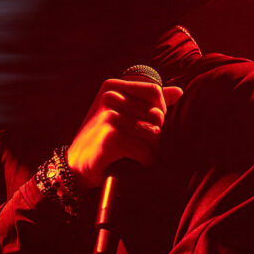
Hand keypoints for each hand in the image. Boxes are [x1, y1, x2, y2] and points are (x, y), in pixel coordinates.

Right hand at [67, 77, 182, 188]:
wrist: (74, 166)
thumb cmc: (101, 139)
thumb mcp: (121, 113)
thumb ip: (148, 101)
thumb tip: (179, 92)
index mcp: (112, 87)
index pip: (155, 92)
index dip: (159, 111)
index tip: (146, 125)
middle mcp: (110, 98)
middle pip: (157, 115)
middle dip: (155, 135)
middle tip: (140, 145)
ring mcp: (109, 118)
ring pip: (154, 134)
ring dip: (151, 149)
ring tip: (137, 154)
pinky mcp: (111, 139)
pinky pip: (145, 151)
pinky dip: (145, 161)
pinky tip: (134, 163)